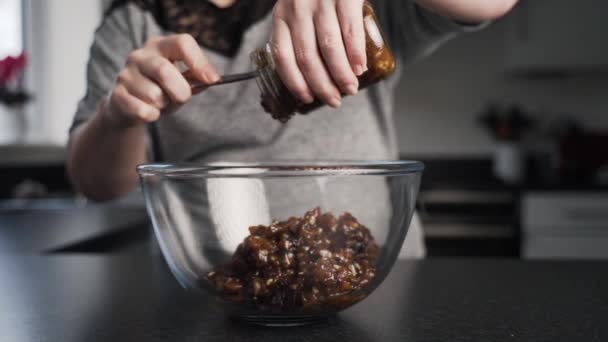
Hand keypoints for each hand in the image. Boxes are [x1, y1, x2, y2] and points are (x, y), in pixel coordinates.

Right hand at [105, 34, 219, 125]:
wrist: (128, 107)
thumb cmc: (159, 90)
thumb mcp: (181, 81)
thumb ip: (196, 78)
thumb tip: (213, 78)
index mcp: (160, 46)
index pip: (182, 43)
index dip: (199, 61)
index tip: (213, 79)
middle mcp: (140, 56)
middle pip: (165, 70)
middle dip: (180, 91)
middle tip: (181, 98)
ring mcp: (126, 74)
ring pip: (155, 96)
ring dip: (164, 106)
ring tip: (159, 103)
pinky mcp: (117, 95)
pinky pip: (144, 111)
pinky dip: (153, 116)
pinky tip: (148, 111)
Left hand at [271, 0, 366, 107]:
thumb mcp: (296, 9)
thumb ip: (296, 33)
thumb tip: (308, 75)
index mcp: (281, 16)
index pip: (283, 56)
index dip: (295, 82)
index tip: (307, 99)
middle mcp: (296, 9)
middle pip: (307, 57)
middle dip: (322, 85)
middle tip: (335, 101)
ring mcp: (320, 1)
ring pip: (329, 48)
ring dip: (340, 74)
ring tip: (350, 88)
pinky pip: (350, 31)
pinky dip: (355, 54)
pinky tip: (360, 68)